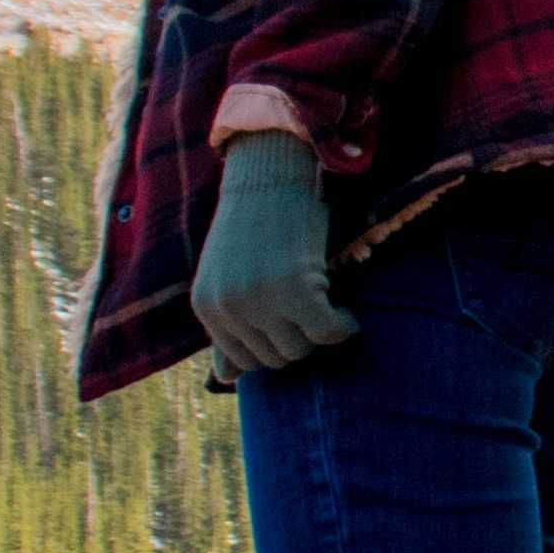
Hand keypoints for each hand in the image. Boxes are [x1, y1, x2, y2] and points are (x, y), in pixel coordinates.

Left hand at [195, 131, 359, 371]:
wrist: (271, 171)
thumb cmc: (256, 223)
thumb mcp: (231, 277)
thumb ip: (227, 326)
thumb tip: (227, 380)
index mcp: (206, 306)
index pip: (242, 362)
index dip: (274, 348)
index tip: (294, 328)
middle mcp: (227, 307)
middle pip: (274, 359)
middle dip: (299, 340)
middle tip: (315, 312)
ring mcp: (259, 300)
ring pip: (301, 349)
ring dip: (321, 332)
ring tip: (329, 305)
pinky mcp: (295, 290)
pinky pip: (328, 331)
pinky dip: (344, 326)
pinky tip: (347, 311)